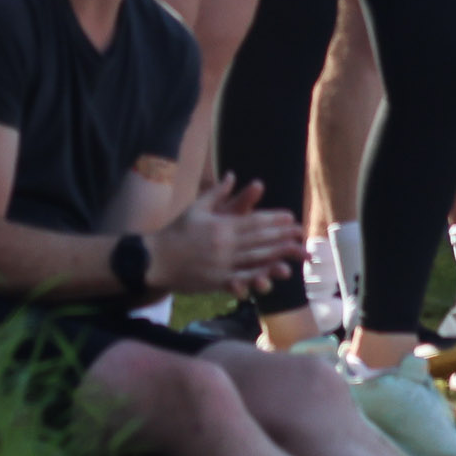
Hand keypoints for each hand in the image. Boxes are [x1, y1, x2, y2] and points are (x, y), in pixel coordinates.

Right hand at [152, 177, 302, 295]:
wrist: (154, 259)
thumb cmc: (176, 232)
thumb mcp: (196, 208)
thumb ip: (217, 193)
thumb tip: (231, 175)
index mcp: (222, 226)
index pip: (254, 222)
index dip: (274, 220)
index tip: (290, 217)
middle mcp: (225, 245)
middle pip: (260, 239)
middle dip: (283, 236)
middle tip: (300, 233)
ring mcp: (222, 264)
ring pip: (256, 258)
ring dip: (278, 255)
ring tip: (294, 251)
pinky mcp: (217, 281)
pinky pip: (242, 278)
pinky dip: (258, 275)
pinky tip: (273, 273)